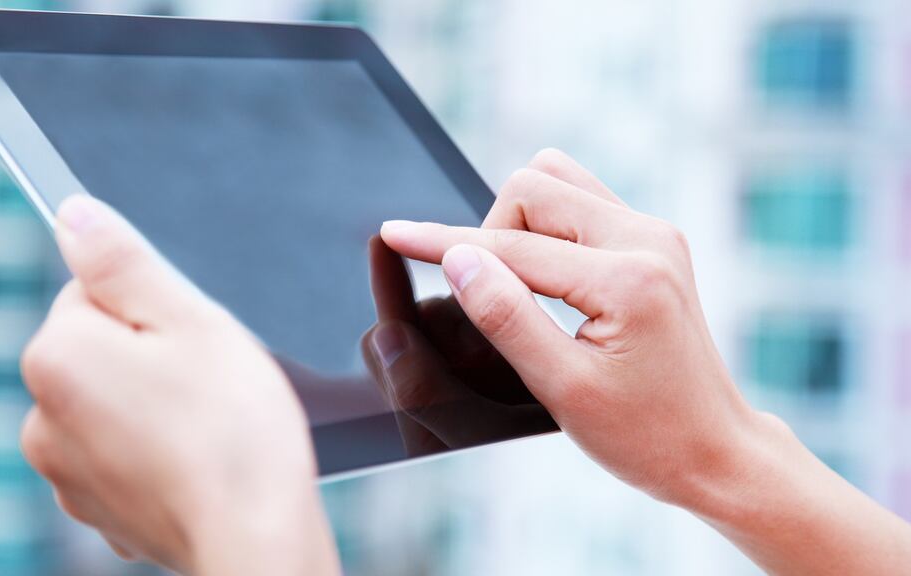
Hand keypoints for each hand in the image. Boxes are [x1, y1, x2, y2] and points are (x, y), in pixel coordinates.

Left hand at [20, 195, 339, 575]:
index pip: (90, 290)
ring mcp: (65, 472)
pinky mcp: (95, 508)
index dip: (152, 305)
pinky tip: (196, 461)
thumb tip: (74, 216)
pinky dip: (154, 452)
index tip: (191, 338)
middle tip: (206, 382)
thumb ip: (123, 263)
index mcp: (59, 357)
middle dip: (150, 354)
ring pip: (114, 402)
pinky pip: (121, 454)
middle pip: (100, 348)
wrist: (256, 538)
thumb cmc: (234, 431)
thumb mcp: (190, 320)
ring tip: (206, 426)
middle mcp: (42, 418)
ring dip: (153, 403)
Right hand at [381, 149, 750, 502]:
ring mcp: (654, 233)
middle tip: (492, 298)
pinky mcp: (653, 239)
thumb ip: (505, 317)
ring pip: (557, 182)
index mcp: (627, 277)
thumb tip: (458, 258)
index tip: (394, 233)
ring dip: (520, 222)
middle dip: (492, 233)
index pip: (511, 243)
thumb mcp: (562, 387)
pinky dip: (547, 227)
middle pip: (534, 187)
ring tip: (518, 285)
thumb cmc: (645, 434)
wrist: (713, 449)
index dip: (444, 241)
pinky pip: (581, 202)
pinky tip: (544, 276)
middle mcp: (647, 237)